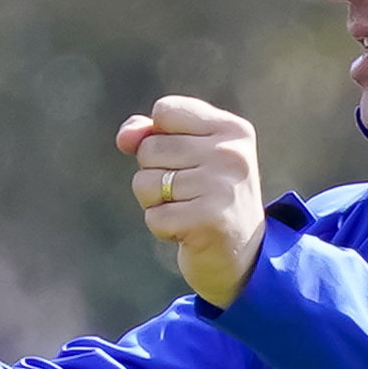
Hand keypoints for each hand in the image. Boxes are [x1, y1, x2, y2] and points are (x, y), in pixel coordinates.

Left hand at [117, 97, 265, 307]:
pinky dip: (163, 227)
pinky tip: (188, 230)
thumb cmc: (208, 199)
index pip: (164, 110)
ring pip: (146, 182)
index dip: (159, 137)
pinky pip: (154, 216)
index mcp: (231, 129)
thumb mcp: (189, 157)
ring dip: (156, 203)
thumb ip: (153, 135)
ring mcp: (222, 187)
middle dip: (155, 174)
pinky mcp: (209, 221)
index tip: (186, 159)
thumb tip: (124, 138)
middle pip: (149, 148)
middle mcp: (230, 154)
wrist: (242, 257)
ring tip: (188, 210)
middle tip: (188, 193)